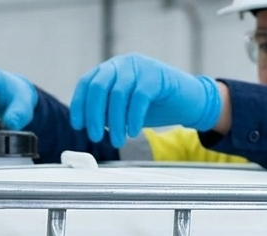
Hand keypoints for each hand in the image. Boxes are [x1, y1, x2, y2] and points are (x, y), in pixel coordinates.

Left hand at [70, 54, 223, 147]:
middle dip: (94, 114)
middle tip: (95, 136)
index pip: (87, 83)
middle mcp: (123, 63)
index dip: (80, 105)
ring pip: (118, 94)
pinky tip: (133, 132)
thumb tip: (88, 125)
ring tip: (117, 141)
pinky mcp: (156, 75)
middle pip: (99, 86)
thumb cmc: (153, 106)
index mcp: (111, 69)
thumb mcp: (123, 109)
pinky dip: (133, 117)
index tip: (78, 125)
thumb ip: (106, 112)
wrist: (188, 101)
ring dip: (115, 122)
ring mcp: (140, 67)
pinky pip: (139, 97)